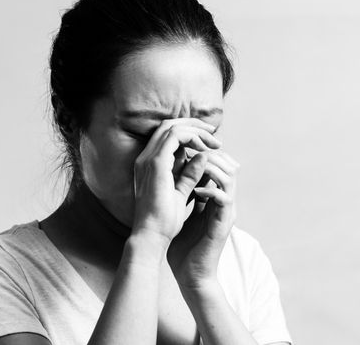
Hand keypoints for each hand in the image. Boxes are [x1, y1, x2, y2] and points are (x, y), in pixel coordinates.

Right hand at [130, 119, 220, 247]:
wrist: (154, 235)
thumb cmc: (165, 219)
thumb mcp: (181, 191)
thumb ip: (189, 174)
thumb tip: (203, 157)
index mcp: (149, 164)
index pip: (167, 135)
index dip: (189, 131)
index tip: (209, 140)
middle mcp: (145, 158)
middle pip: (168, 125)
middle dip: (194, 125)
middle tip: (214, 132)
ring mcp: (148, 159)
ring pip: (172, 127)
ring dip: (196, 130)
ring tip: (214, 141)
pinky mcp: (156, 164)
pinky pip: (175, 137)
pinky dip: (193, 138)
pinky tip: (206, 148)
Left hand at [166, 149, 238, 288]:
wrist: (189, 273)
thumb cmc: (183, 245)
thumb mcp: (182, 210)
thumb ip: (184, 189)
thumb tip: (176, 168)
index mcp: (215, 196)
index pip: (218, 164)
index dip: (205, 152)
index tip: (185, 148)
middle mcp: (224, 201)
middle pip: (228, 165)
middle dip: (209, 154)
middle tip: (190, 151)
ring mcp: (226, 212)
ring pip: (229, 177)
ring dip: (211, 167)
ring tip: (193, 166)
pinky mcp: (224, 224)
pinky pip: (224, 198)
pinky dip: (210, 189)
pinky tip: (196, 190)